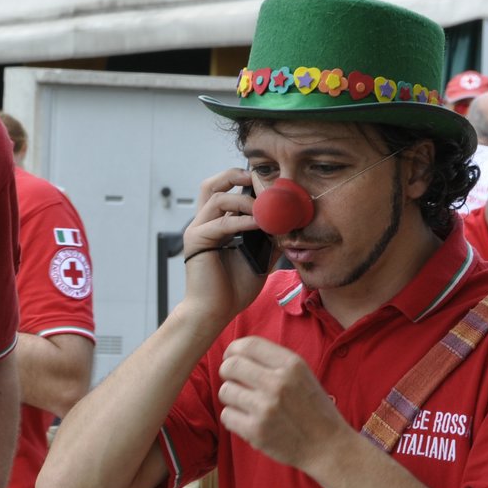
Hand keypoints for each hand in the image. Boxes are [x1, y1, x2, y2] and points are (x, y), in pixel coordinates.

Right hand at [181, 168, 273, 321]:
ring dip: (245, 200)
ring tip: (265, 209)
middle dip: (235, 175)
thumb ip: (269, 240)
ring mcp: (198, 230)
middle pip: (212, 184)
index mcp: (216, 225)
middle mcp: (204, 223)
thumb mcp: (259, 259)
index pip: (225, 191)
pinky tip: (259, 224)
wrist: (214, 312)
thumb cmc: (232, 290)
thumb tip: (290, 225)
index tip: (269, 184)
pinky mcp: (197, 240)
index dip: (244, 182)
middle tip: (259, 178)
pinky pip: (222, 222)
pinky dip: (242, 220)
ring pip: (218, 197)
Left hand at [217, 336, 353, 477]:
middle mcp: (278, 383)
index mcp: (292, 365)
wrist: (328, 446)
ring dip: (231, 397)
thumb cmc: (312, 409)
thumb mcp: (302, 375)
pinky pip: (226, 415)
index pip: (248, 344)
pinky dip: (234, 419)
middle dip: (228, 373)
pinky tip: (249, 421)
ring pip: (225, 391)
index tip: (231, 358)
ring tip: (248, 404)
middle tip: (236, 382)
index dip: (233, 350)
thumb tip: (234, 352)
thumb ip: (273, 362)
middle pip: (231, 366)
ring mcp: (266, 407)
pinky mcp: (256, 431)